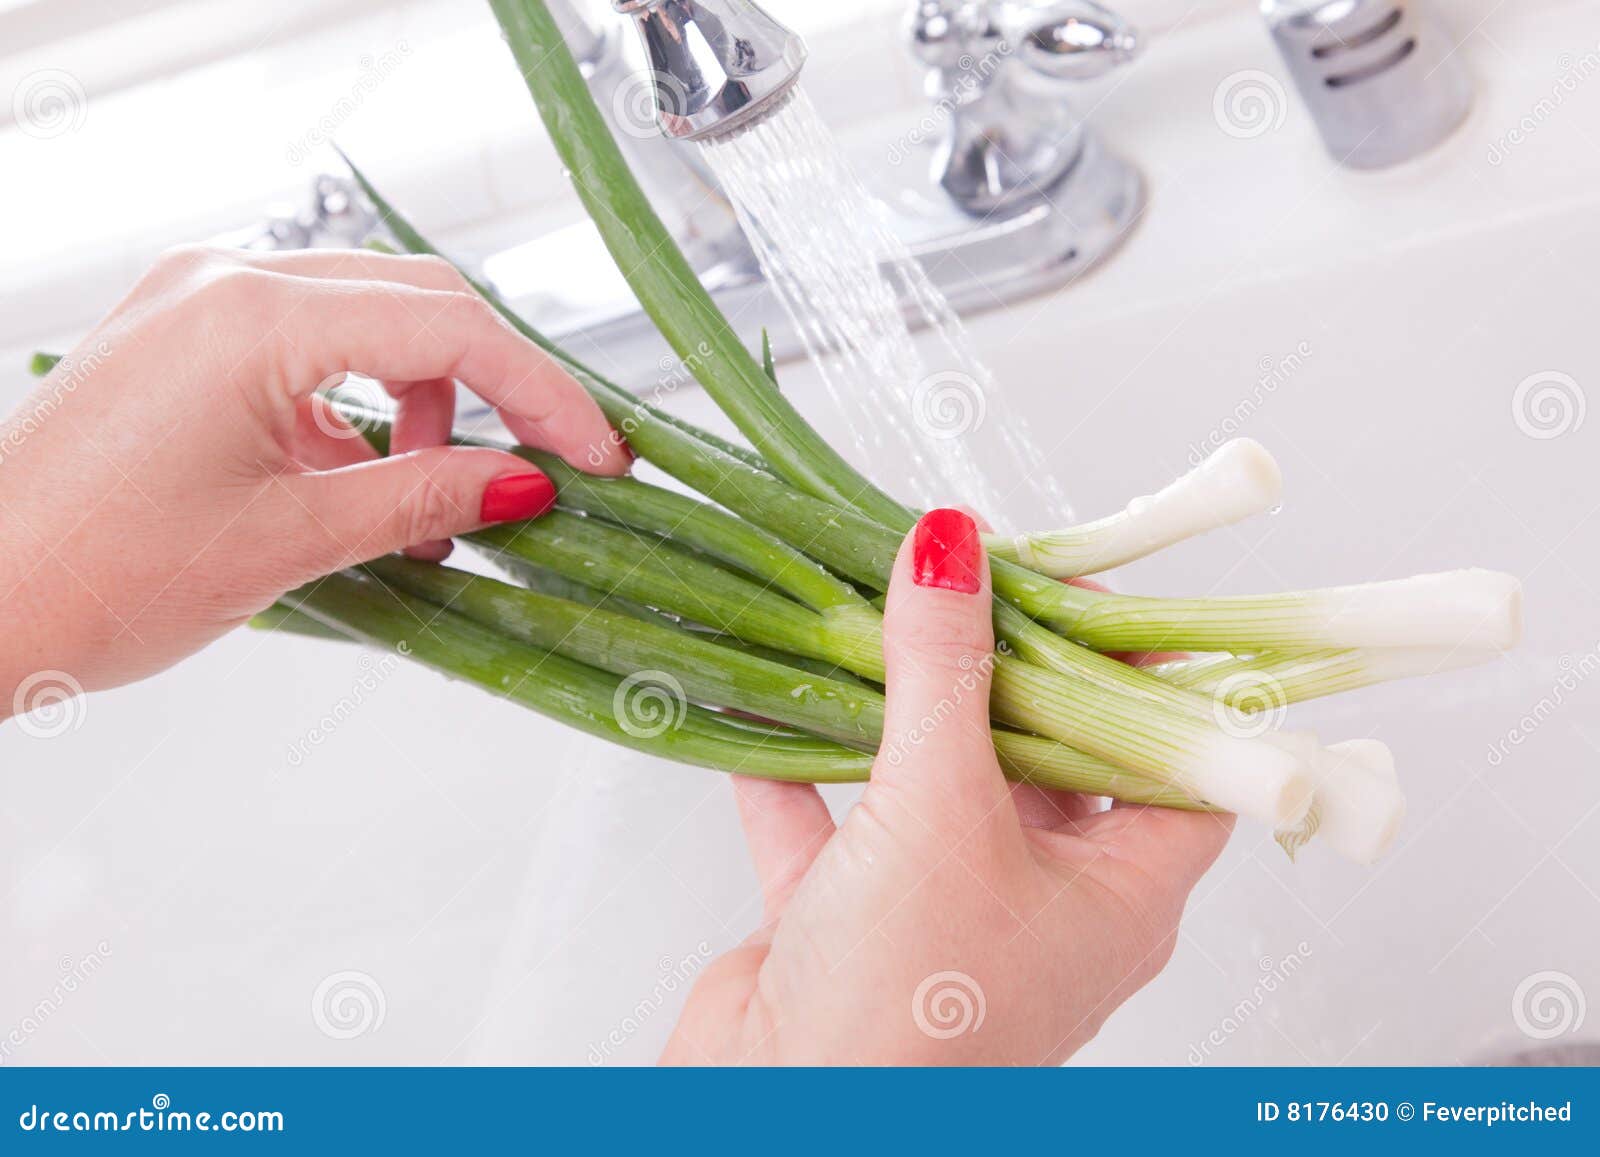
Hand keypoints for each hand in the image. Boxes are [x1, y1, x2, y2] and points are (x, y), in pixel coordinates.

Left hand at [0, 246, 627, 705]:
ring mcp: (194, 302)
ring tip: (433, 507)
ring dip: (426, 404)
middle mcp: (224, 281)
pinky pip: (306, 348)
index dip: (542, 392)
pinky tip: (366, 484)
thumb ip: (422, 494)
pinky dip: (359, 410)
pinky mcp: (179, 338)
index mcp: (251, 314)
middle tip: (551, 466)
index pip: (449, 327)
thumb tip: (527, 483)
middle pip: (417, 303)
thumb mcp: (288, 540)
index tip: (598, 455)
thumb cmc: (89, 576)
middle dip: (495, 387)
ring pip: (367, 321)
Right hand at [664, 509, 1231, 1064]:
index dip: (1150, 675)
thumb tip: (954, 548)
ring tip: (877, 617)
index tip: (1097, 593)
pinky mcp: (851, 929)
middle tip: (975, 580)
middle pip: (1047, 759)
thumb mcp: (941, 810)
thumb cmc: (907, 1009)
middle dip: (1005, 670)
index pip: (1175, 763)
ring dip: (899, 709)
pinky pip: (835, 827)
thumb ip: (943, 670)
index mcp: (1118, 898)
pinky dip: (804, 770)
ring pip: (934, 786)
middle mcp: (1043, 907)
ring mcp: (945, 917)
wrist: (770, 1129)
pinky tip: (774, 704)